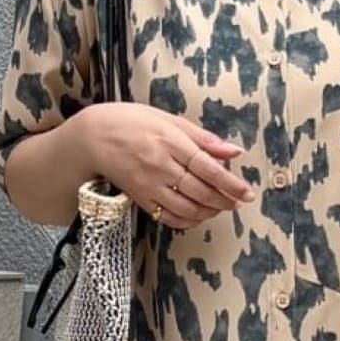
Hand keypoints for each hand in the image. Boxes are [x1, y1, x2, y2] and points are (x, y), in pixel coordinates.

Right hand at [80, 104, 255, 227]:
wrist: (92, 138)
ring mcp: (150, 185)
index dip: (230, 183)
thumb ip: (201, 137)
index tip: (247, 193)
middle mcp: (161, 165)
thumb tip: (233, 152)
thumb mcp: (167, 119)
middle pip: (200, 191)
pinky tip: (198, 216)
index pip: (207, 167)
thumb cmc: (132, 122)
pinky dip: (188, 221)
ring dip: (208, 212)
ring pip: (187, 208)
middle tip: (238, 202)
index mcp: (170, 141)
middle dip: (224, 200)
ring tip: (220, 207)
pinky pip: (170, 218)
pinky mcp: (141, 199)